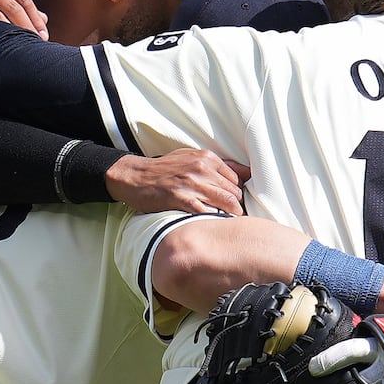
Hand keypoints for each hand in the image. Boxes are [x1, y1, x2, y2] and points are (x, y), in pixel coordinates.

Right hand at [106, 150, 248, 217]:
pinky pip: (207, 212)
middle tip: (237, 219)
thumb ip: (218, 165)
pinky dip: (214, 220)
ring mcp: (192, 184)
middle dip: (238, 207)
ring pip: (227, 202)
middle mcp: (202, 168)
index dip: (240, 194)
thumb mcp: (191, 158)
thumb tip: (247, 173)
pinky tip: (213, 225)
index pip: (237, 179)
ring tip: (229, 224)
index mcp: (207, 158)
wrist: (135, 176)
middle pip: (235, 192)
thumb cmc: (165, 169)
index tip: (239, 205)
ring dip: (232, 215)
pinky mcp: (181, 198)